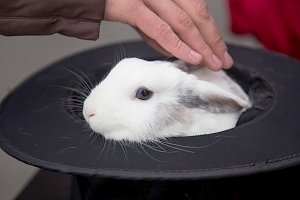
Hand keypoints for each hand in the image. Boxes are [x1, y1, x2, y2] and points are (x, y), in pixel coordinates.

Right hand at [104, 0, 232, 69]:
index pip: (196, 9)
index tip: (220, 51)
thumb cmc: (111, 1)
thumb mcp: (140, 11)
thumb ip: (157, 28)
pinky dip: (176, 44)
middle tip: (222, 61)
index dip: (211, 32)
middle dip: (211, 41)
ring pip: (182, 21)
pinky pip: (158, 27)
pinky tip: (190, 57)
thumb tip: (178, 49)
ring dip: (200, 45)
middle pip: (196, 14)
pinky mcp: (129, 5)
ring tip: (212, 63)